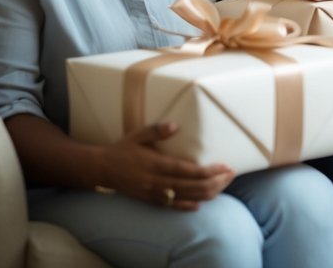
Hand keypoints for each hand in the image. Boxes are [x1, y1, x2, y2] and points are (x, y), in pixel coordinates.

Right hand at [100, 121, 233, 209]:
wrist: (101, 170)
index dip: (211, 171)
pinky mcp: (151, 201)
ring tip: (223, 185)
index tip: (226, 166)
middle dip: (217, 182)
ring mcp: (155, 194)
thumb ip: (157, 130)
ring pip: (188, 198)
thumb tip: (175, 125)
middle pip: (194, 187)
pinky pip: (173, 207)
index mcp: (158, 165)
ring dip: (209, 193)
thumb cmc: (123, 150)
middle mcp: (158, 182)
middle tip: (232, 174)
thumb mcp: (138, 135)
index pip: (191, 171)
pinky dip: (189, 206)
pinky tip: (201, 203)